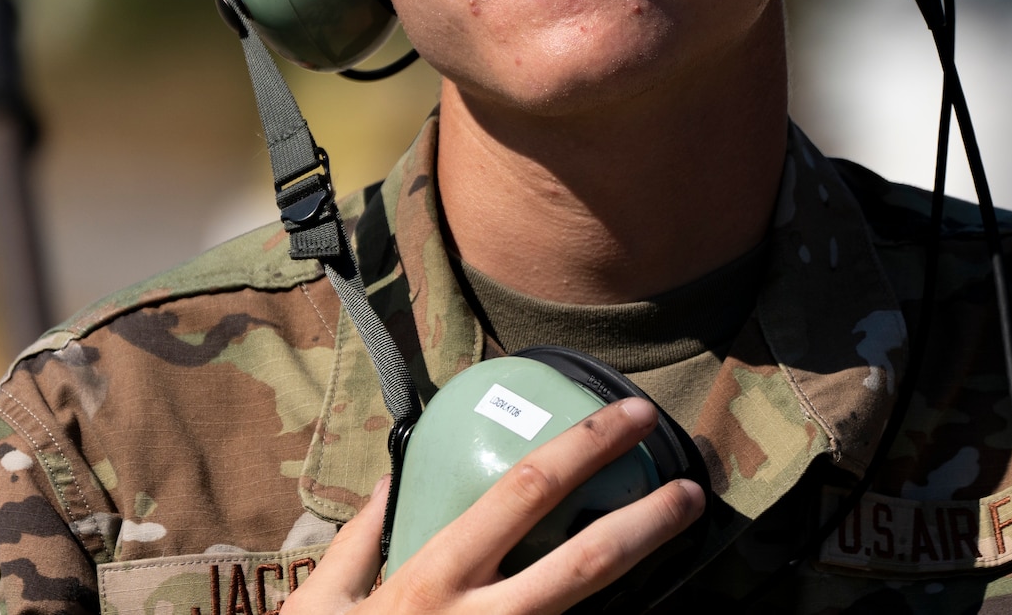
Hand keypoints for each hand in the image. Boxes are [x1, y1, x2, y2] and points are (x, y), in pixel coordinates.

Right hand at [283, 398, 704, 614]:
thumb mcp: (316, 608)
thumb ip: (354, 544)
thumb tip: (387, 483)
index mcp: (431, 580)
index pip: (522, 494)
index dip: (583, 449)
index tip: (630, 417)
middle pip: (585, 562)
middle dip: (648, 519)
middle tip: (694, 486)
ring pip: (589, 614)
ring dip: (643, 575)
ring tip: (681, 541)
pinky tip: (644, 606)